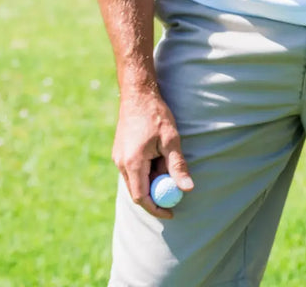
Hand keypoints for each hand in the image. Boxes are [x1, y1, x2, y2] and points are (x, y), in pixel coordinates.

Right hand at [112, 89, 193, 219]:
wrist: (137, 93)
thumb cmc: (155, 114)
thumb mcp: (171, 140)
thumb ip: (177, 166)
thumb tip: (187, 189)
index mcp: (132, 162)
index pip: (141, 197)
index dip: (156, 208)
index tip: (172, 212)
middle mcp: (120, 163)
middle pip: (137, 191)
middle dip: (156, 194)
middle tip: (174, 191)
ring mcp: (118, 157)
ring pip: (135, 180)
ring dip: (152, 179)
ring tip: (165, 159)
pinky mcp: (120, 152)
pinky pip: (133, 170)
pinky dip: (146, 169)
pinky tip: (157, 152)